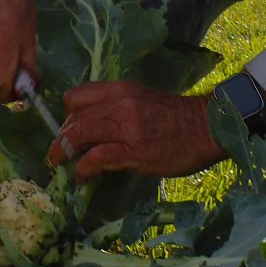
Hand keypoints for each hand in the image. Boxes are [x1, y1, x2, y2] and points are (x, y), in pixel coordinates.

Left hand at [47, 82, 223, 182]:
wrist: (207, 127)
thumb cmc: (177, 118)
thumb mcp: (142, 101)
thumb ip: (117, 109)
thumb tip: (93, 128)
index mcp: (121, 90)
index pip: (78, 96)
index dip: (68, 114)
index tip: (68, 127)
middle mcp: (119, 104)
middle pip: (74, 117)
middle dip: (61, 137)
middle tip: (58, 152)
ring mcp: (126, 127)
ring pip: (79, 134)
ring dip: (64, 151)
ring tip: (61, 163)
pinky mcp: (133, 150)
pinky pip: (97, 158)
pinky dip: (83, 168)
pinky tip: (83, 176)